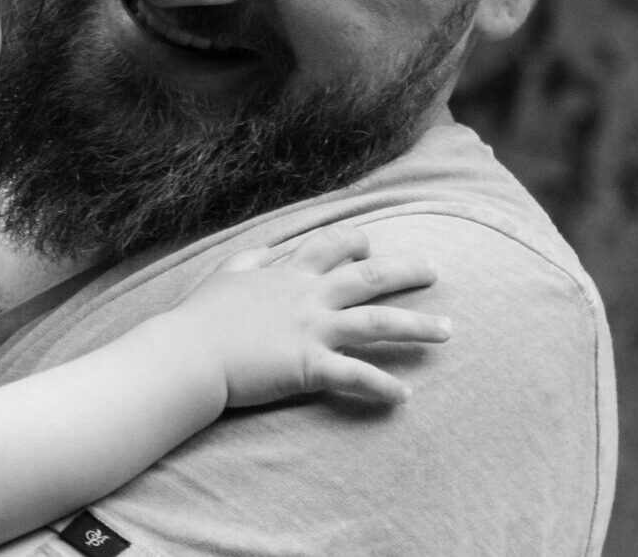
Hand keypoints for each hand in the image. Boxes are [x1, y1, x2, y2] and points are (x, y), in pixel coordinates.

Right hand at [167, 226, 448, 408]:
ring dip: (417, 326)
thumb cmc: (202, 317)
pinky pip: (356, 376)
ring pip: (378, 322)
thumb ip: (253, 258)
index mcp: (289, 273)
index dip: (357, 242)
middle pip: (371, 277)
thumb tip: (268, 250)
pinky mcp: (310, 366)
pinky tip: (405, 396)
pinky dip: (383, 387)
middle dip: (408, 271)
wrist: (190, 353)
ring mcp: (312, 329)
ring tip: (448, 332)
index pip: (333, 245)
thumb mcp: (227, 274)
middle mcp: (309, 296)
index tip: (371, 245)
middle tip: (435, 271)